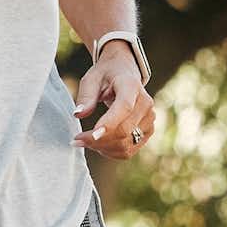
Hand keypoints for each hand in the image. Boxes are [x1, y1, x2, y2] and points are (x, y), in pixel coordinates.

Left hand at [73, 41, 154, 157]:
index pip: (124, 108)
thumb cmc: (105, 76)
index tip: (92, 135)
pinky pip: (128, 150)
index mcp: (131, 86)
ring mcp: (149, 119)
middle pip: (124, 130)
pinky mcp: (148, 131)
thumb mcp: (92, 79)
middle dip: (98, 140)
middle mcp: (146, 103)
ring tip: (84, 141)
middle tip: (76, 140)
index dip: (109, 124)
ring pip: (125, 144)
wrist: (124, 74)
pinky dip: (110, 152)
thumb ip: (86, 96)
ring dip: (102, 148)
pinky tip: (98, 144)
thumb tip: (78, 114)